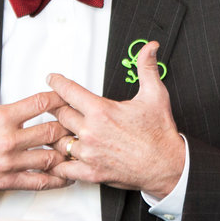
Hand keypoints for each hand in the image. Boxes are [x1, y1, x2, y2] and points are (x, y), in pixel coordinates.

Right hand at [0, 45, 71, 201]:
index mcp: (1, 117)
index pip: (40, 103)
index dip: (59, 98)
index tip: (67, 98)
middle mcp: (8, 140)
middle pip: (50, 131)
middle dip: (67, 126)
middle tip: (78, 123)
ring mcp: (8, 162)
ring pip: (49, 157)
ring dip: (64, 152)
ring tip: (76, 147)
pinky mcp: (6, 181)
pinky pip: (38, 182)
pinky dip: (56, 180)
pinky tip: (66, 176)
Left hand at [47, 41, 185, 197]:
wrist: (167, 164)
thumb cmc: (160, 134)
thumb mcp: (155, 94)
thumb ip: (147, 67)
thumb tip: (149, 48)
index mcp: (102, 111)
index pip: (68, 91)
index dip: (57, 83)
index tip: (53, 80)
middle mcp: (91, 132)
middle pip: (59, 114)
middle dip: (56, 108)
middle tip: (55, 105)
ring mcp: (89, 153)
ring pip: (58, 141)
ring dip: (57, 135)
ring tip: (59, 131)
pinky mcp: (91, 172)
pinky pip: (64, 168)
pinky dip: (60, 163)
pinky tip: (62, 158)